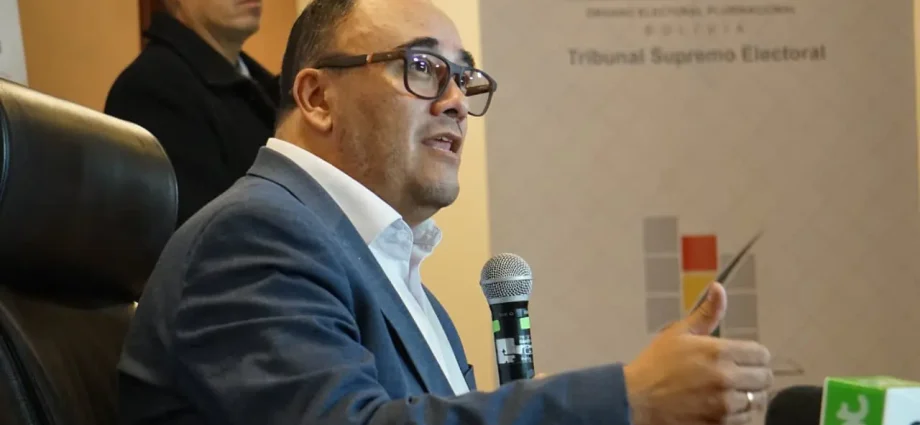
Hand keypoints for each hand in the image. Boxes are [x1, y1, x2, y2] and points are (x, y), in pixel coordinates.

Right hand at [623, 282, 772, 424]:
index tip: (744, 359)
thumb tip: (719, 288)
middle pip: (764, 378)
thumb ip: (706, 313)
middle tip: (739, 376)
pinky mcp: (720, 424)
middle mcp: (727, 378)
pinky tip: (723, 406)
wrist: (636, 399)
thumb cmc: (656, 364)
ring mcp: (725, 404)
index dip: (754, 355)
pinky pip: (745, 420)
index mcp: (719, 351)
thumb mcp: (679, 333)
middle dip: (754, 376)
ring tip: (730, 392)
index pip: (762, 354)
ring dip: (748, 396)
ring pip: (757, 400)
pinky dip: (739, 414)